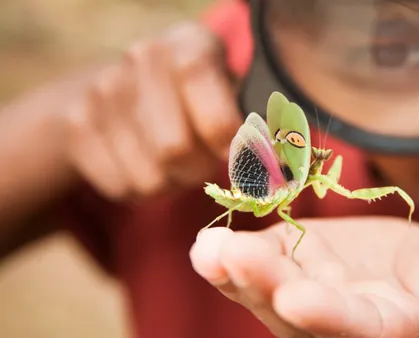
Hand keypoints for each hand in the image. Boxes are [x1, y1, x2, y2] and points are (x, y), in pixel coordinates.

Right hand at [61, 21, 240, 199]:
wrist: (123, 89)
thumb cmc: (197, 100)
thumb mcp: (231, 95)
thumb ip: (255, 126)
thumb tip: (270, 166)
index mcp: (191, 44)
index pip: (207, 99)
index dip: (222, 136)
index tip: (233, 154)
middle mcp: (144, 57)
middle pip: (174, 149)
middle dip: (197, 171)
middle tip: (202, 164)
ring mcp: (103, 90)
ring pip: (149, 178)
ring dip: (170, 183)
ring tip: (173, 162)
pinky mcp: (77, 124)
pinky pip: (120, 187)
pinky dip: (139, 190)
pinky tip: (142, 163)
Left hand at [190, 216, 418, 337]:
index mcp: (391, 329)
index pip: (357, 329)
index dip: (327, 315)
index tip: (295, 298)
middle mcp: (339, 322)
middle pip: (297, 315)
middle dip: (266, 288)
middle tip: (236, 260)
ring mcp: (308, 294)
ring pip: (266, 292)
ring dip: (238, 274)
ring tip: (212, 253)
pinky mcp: (291, 264)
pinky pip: (256, 266)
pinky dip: (228, 262)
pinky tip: (209, 249)